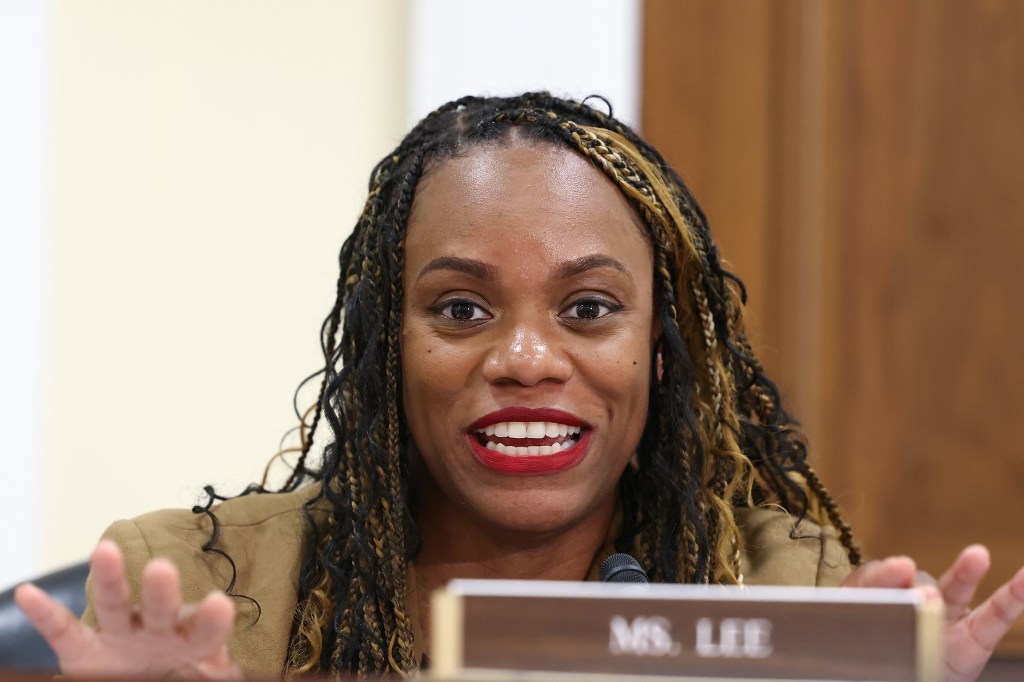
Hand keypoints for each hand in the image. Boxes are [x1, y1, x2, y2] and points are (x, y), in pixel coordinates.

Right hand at [15, 540, 242, 679]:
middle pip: (159, 608)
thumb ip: (219, 669)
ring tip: (104, 549)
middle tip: (163, 567)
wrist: (155, 678)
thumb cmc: (188, 672)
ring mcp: (121, 637)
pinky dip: (44, 614)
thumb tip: (232, 668)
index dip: (213, 619)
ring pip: (115, 605)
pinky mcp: (85, 654)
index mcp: (192, 641)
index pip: (204, 628)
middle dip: (161, 590)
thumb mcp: (211, 673)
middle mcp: (156, 632)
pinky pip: (62, 632)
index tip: (221, 603)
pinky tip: (28, 593)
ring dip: (110, 578)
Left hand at [842, 546, 1023, 681]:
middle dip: (913, 582)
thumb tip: (856, 653)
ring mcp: (944, 616)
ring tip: (976, 555)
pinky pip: (994, 616)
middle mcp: (910, 602)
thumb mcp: (863, 644)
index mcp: (873, 600)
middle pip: (912, 587)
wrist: (899, 669)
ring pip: (953, 592)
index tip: (897, 569)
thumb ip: (868, 630)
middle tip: (912, 573)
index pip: (871, 584)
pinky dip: (1012, 597)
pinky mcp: (974, 637)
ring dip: (965, 572)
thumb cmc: (879, 654)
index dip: (881, 577)